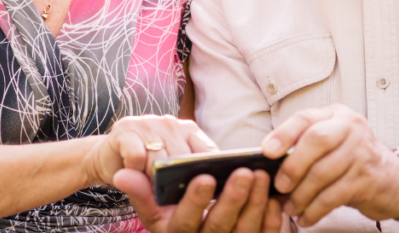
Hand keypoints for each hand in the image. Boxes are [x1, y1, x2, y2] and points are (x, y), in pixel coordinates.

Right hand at [83, 115, 216, 186]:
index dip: (209, 172)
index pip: (208, 152)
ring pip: (159, 160)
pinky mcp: (125, 128)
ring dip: (153, 179)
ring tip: (148, 181)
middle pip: (183, 159)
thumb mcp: (171, 173)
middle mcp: (171, 123)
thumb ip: (188, 174)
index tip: (206, 190)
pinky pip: (137, 156)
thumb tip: (208, 184)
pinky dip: (135, 170)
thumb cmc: (145, 168)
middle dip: (175, 181)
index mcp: (189, 130)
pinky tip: (132, 169)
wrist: (109, 158)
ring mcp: (148, 122)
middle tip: (167, 192)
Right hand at [114, 166, 284, 232]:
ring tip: (260, 175)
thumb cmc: (169, 212)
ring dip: (255, 204)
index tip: (204, 177)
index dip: (195, 201)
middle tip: (244, 172)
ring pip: (244, 231)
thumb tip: (123, 173)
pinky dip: (270, 218)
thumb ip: (140, 190)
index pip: (185, 221)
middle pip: (218, 227)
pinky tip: (275, 197)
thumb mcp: (151, 206)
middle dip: (232, 199)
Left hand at [261, 104, 398, 226]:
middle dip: (293, 166)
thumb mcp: (333, 142)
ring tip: (290, 207)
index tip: (266, 152)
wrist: (394, 180)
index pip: (305, 118)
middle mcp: (351, 128)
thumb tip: (269, 160)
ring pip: (323, 172)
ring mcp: (362, 152)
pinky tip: (306, 217)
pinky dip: (315, 210)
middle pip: (316, 141)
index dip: (283, 134)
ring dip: (301, 194)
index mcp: (336, 115)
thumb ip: (306, 144)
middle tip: (279, 186)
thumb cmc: (352, 160)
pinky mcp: (367, 178)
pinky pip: (334, 196)